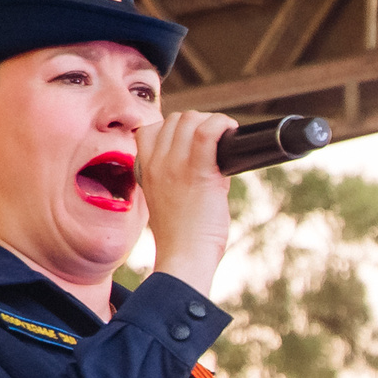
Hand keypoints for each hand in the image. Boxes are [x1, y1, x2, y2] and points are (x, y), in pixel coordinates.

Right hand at [135, 109, 235, 297]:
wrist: (184, 258)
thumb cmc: (183, 237)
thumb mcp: (169, 200)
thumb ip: (181, 177)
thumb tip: (212, 161)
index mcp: (146, 169)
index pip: (151, 129)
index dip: (175, 128)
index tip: (194, 140)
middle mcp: (157, 163)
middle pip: (175, 120)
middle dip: (198, 122)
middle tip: (217, 140)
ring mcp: (174, 166)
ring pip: (190, 119)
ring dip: (212, 122)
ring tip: (225, 137)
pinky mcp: (197, 173)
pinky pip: (207, 133)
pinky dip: (221, 124)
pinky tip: (230, 131)